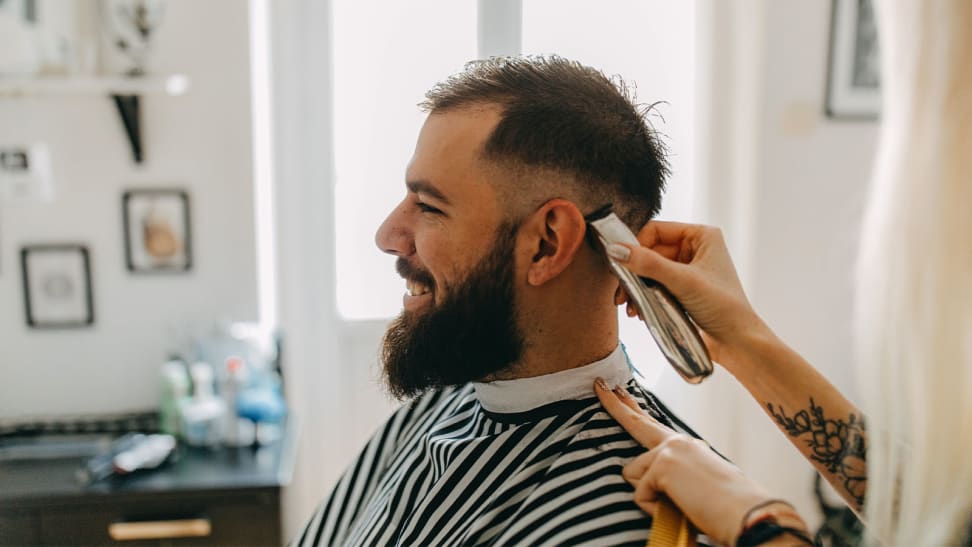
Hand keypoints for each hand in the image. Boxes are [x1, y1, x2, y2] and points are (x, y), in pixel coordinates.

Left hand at [595, 380, 776, 546]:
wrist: (748, 515)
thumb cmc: (725, 509)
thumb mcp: (695, 487)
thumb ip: (671, 478)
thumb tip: (646, 485)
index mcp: (687, 446)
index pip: (652, 424)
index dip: (632, 408)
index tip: (619, 390)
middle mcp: (677, 442)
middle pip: (635, 422)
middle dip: (613, 404)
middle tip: (598, 383)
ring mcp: (669, 450)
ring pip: (634, 476)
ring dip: (651, 498)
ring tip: (682, 506)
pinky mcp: (662, 465)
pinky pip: (641, 495)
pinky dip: (656, 510)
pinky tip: (680, 509)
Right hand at [611, 220, 768, 366]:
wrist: (738, 342)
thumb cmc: (724, 307)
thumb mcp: (683, 282)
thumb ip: (649, 264)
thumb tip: (617, 250)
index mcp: (702, 236)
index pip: (656, 230)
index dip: (636, 246)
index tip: (621, 264)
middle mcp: (695, 249)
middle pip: (650, 252)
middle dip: (634, 274)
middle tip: (622, 293)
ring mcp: (688, 269)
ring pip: (650, 271)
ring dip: (637, 288)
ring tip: (631, 307)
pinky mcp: (683, 288)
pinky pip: (655, 285)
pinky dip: (645, 297)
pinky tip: (640, 311)